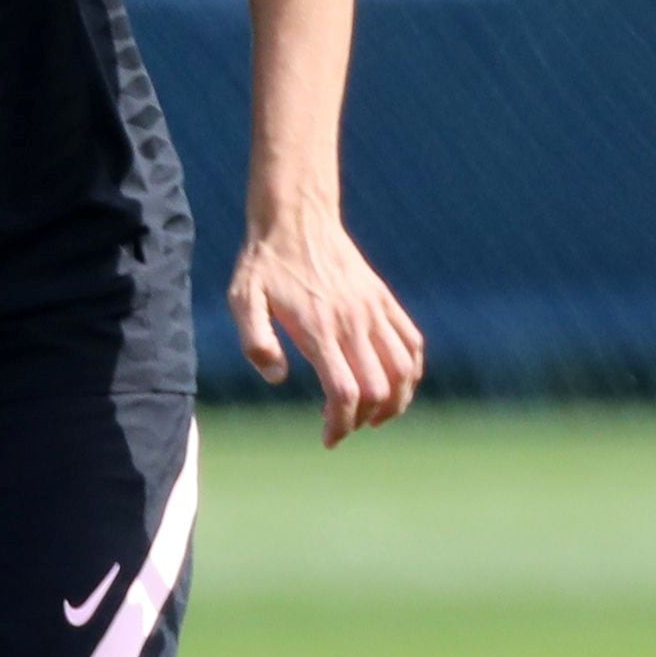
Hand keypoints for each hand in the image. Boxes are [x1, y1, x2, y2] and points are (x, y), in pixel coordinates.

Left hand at [226, 209, 424, 444]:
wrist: (296, 218)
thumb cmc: (263, 264)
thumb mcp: (242, 300)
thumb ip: (255, 341)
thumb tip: (277, 377)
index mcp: (318, 329)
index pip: (344, 391)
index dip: (340, 423)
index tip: (328, 438)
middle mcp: (353, 322)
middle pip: (378, 388)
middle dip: (363, 419)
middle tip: (342, 426)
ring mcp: (373, 310)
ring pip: (405, 370)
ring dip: (395, 401)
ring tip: (374, 416)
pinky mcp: (383, 299)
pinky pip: (412, 341)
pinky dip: (412, 370)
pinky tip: (395, 384)